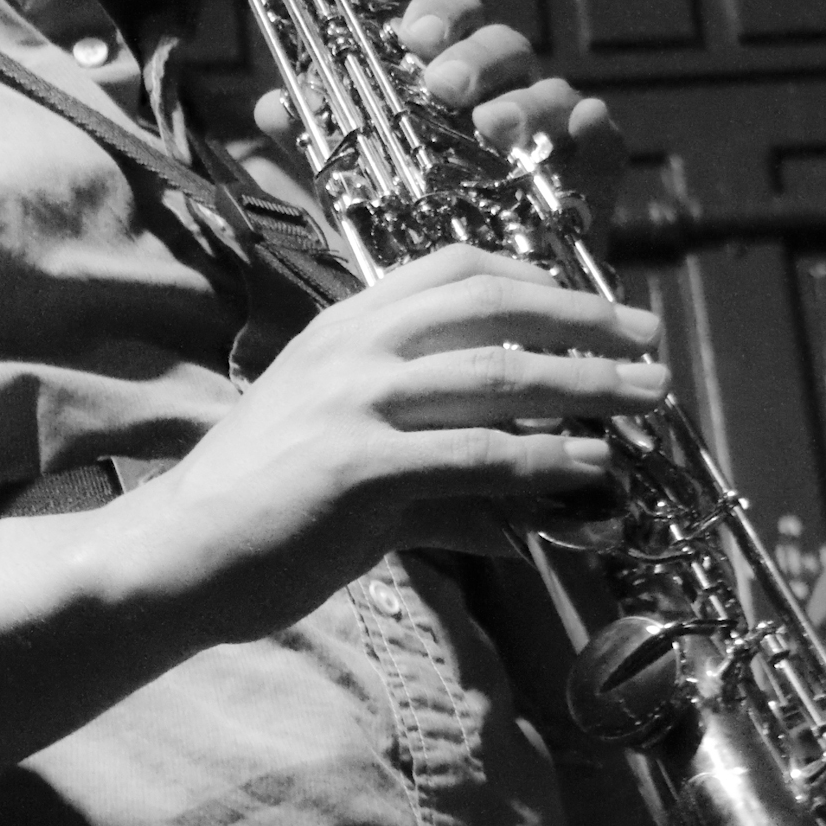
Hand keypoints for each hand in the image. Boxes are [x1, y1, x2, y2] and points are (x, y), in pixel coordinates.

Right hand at [120, 243, 666, 640]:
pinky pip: (477, 457)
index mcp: (344, 327)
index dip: (537, 279)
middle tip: (648, 341)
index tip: (594, 304)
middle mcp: (353, 348)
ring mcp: (355, 403)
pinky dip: (544, 462)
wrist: (176, 556)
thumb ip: (435, 478)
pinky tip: (588, 468)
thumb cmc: (258, 512)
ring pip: (500, 379)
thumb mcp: (347, 464)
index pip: (454, 269)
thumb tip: (516, 516)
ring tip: (645, 401)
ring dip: (588, 388)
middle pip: (494, 307)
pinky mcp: (361, 468)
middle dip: (586, 321)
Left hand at [254, 0, 625, 241]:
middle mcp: (501, 101)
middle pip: (503, 46)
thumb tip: (268, 105)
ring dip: (524, 99)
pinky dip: (593, 128)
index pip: (447, 24)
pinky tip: (579, 131)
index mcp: (447, 92)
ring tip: (495, 129)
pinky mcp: (593, 178)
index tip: (412, 40)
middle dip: (475, 57)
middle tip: (445, 88)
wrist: (478, 326)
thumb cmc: (415, 250)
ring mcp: (550, 138)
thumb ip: (317, 154)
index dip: (436, 17)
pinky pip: (605, 139)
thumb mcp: (354, 202)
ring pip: (551, 88)